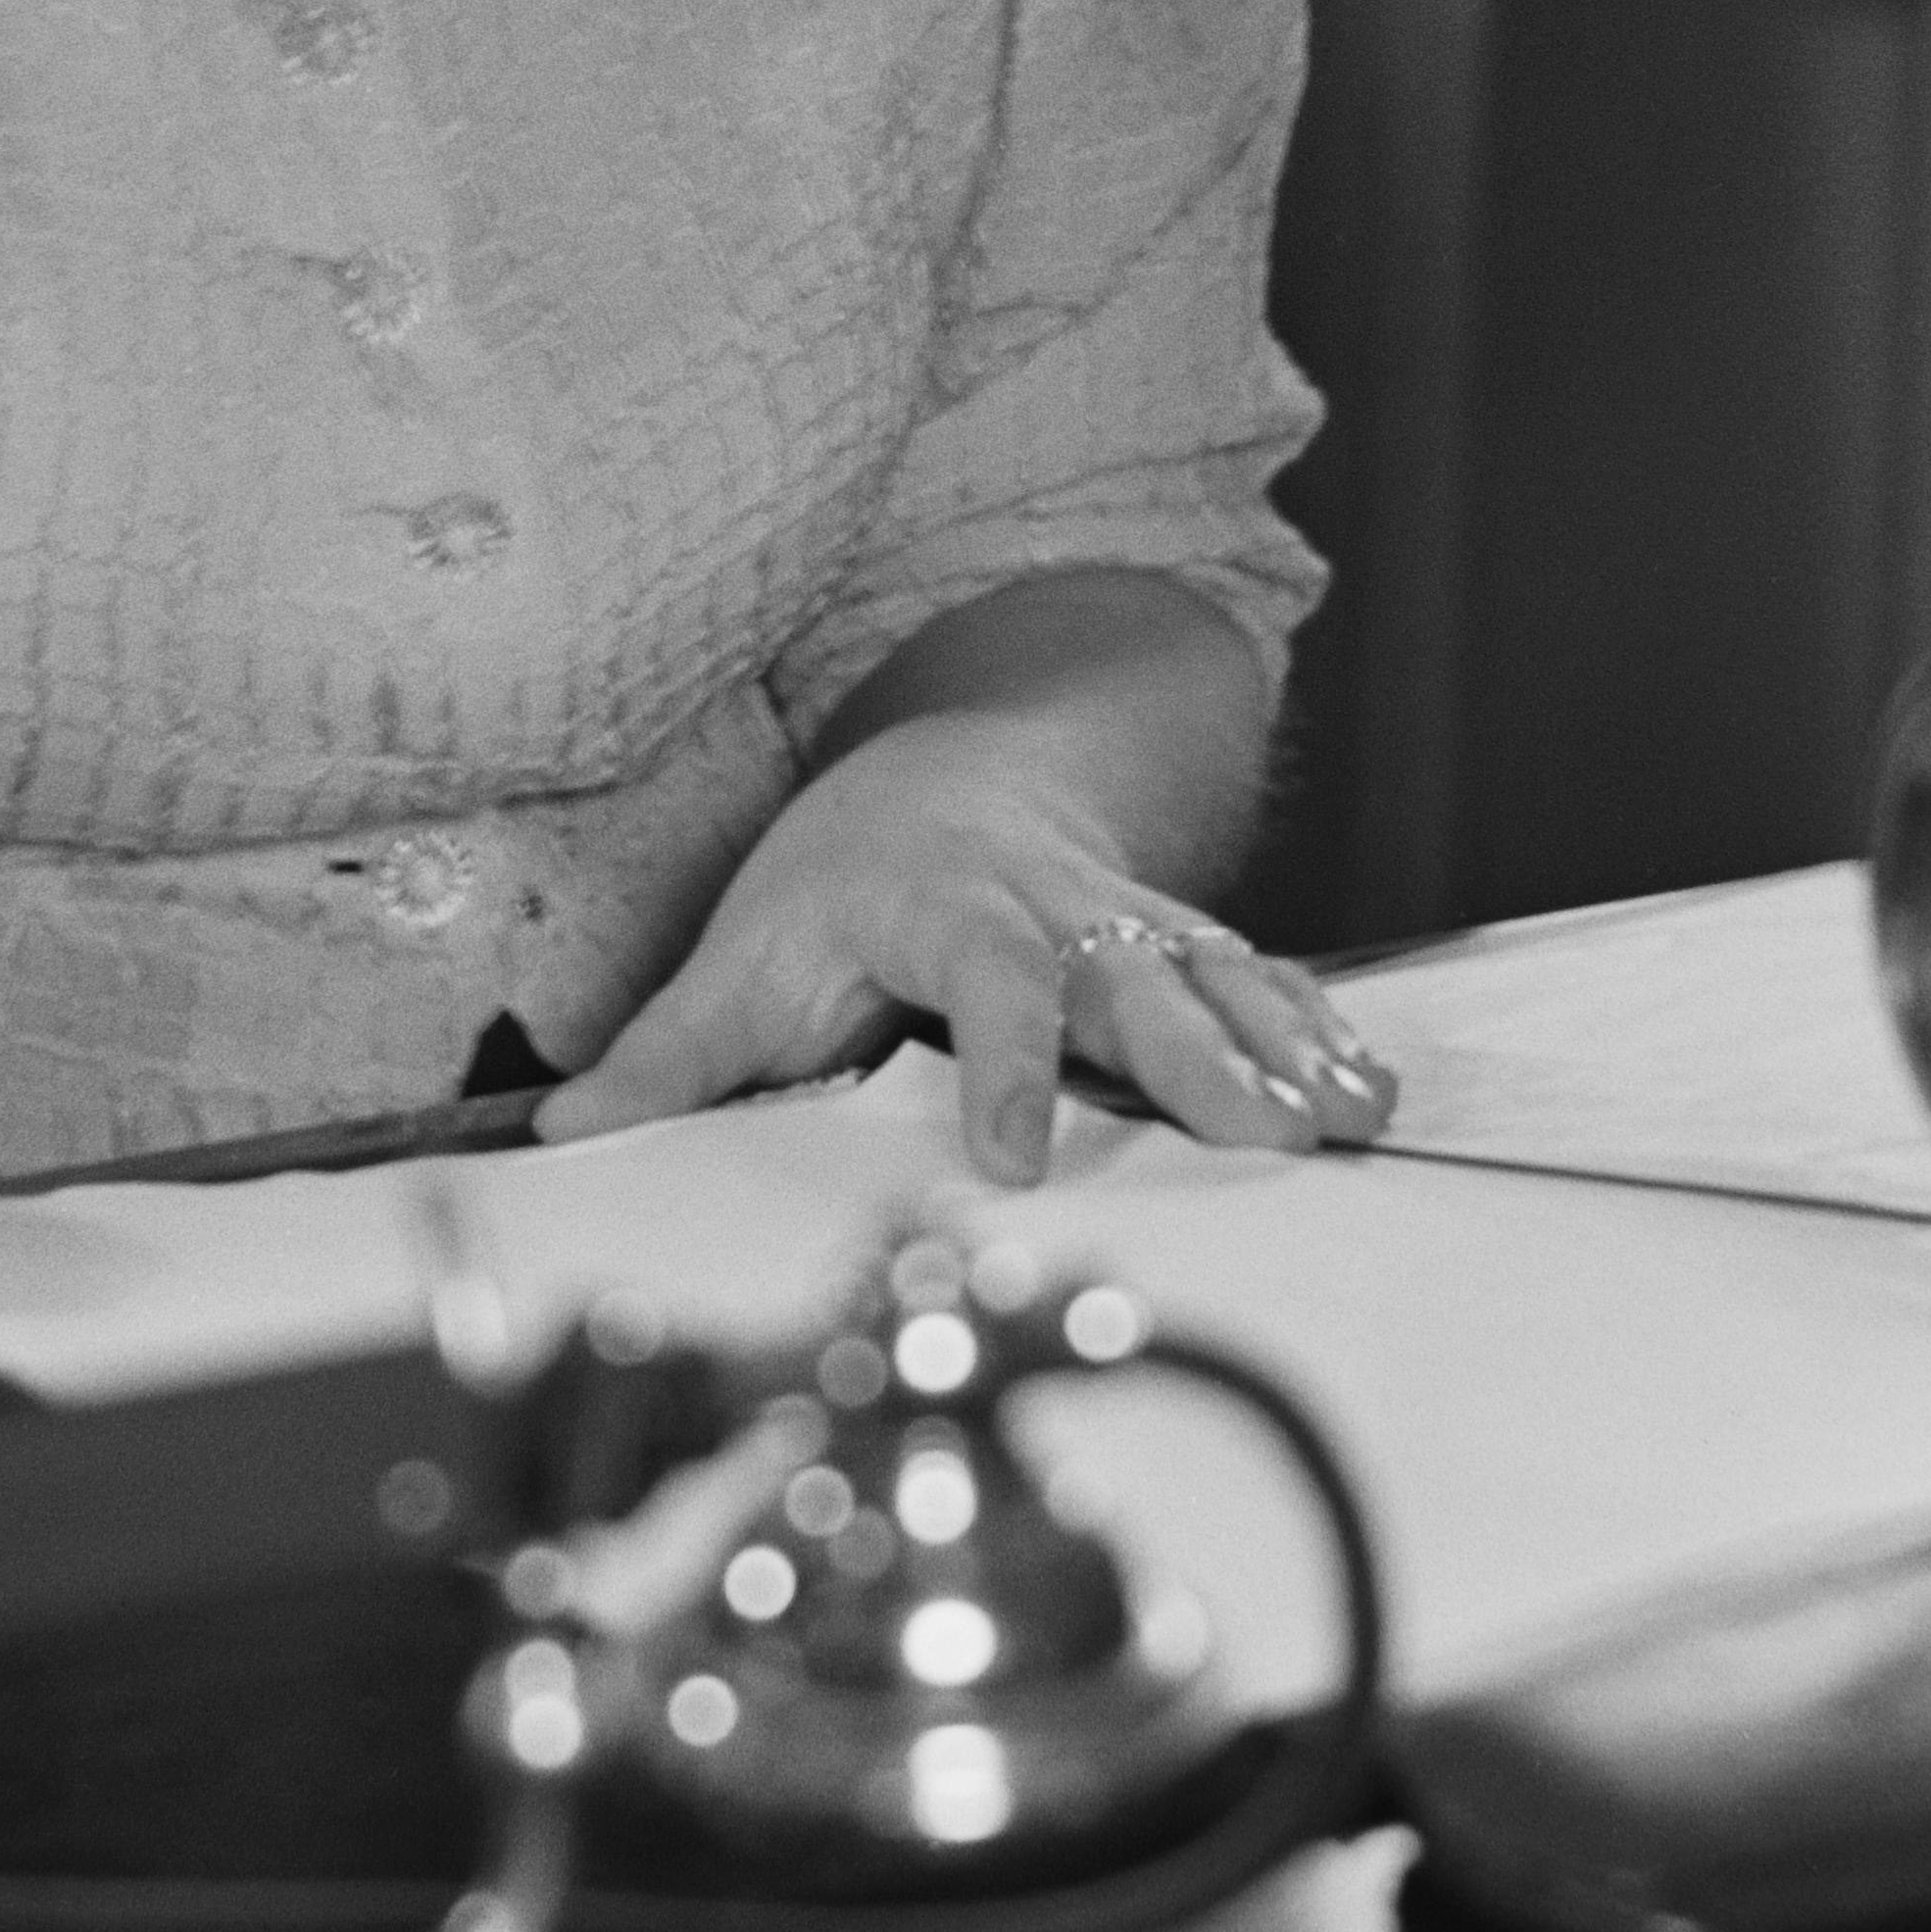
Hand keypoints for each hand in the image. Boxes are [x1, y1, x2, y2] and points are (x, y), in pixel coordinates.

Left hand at [540, 721, 1397, 1188]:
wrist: (956, 772)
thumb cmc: (844, 877)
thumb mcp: (747, 950)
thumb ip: (672, 1053)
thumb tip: (562, 1137)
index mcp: (947, 911)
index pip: (984, 988)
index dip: (1004, 1070)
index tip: (1016, 1159)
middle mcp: (1058, 910)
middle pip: (1137, 980)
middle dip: (1203, 1057)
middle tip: (1264, 1137)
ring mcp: (1132, 921)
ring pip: (1218, 975)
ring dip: (1284, 1044)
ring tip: (1347, 1118)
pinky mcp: (1180, 942)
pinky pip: (1257, 980)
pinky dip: (1316, 1029)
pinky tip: (1368, 1090)